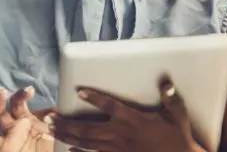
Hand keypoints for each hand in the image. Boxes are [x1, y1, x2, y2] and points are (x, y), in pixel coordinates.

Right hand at [0, 86, 54, 151]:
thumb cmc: (46, 150)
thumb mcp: (55, 134)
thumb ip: (56, 121)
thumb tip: (56, 110)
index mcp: (31, 119)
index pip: (30, 104)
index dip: (33, 98)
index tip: (35, 92)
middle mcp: (19, 124)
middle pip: (15, 103)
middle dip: (20, 95)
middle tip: (27, 90)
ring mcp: (10, 134)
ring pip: (1, 115)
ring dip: (0, 103)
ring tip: (1, 92)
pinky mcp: (3, 146)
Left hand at [52, 77, 204, 151]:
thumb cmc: (178, 138)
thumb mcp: (177, 115)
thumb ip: (170, 98)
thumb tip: (166, 81)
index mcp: (132, 119)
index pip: (109, 105)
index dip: (94, 98)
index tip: (79, 91)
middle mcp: (120, 134)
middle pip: (86, 128)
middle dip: (65, 122)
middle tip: (49, 117)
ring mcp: (117, 149)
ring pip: (86, 142)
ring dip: (66, 135)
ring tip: (50, 129)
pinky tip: (68, 149)